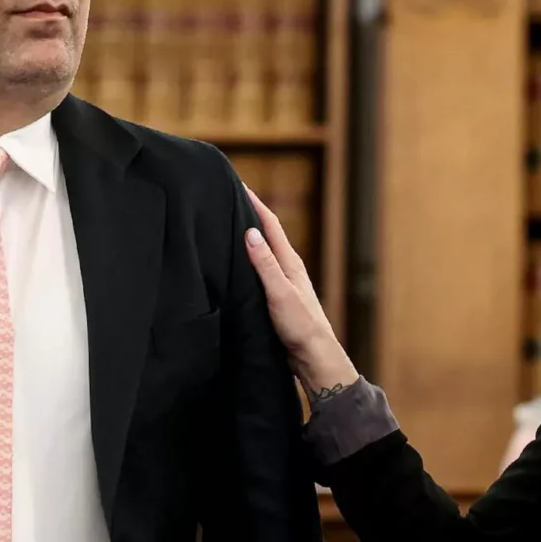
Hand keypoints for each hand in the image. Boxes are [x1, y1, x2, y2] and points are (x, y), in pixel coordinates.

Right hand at [242, 185, 359, 401]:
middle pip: (266, 234)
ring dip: (248, 237)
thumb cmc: (300, 327)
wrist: (313, 357)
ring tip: (227, 224)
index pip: (270, 224)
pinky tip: (236, 265)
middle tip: (228, 198)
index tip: (237, 184)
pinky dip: (247, 260)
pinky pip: (259, 271)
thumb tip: (251, 232)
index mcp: (289, 262)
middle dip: (249, 214)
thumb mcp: (280, 293)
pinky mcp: (276, 298)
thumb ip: (265, 264)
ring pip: (262, 253)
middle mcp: (287, 268)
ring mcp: (282, 283)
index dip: (254, 202)